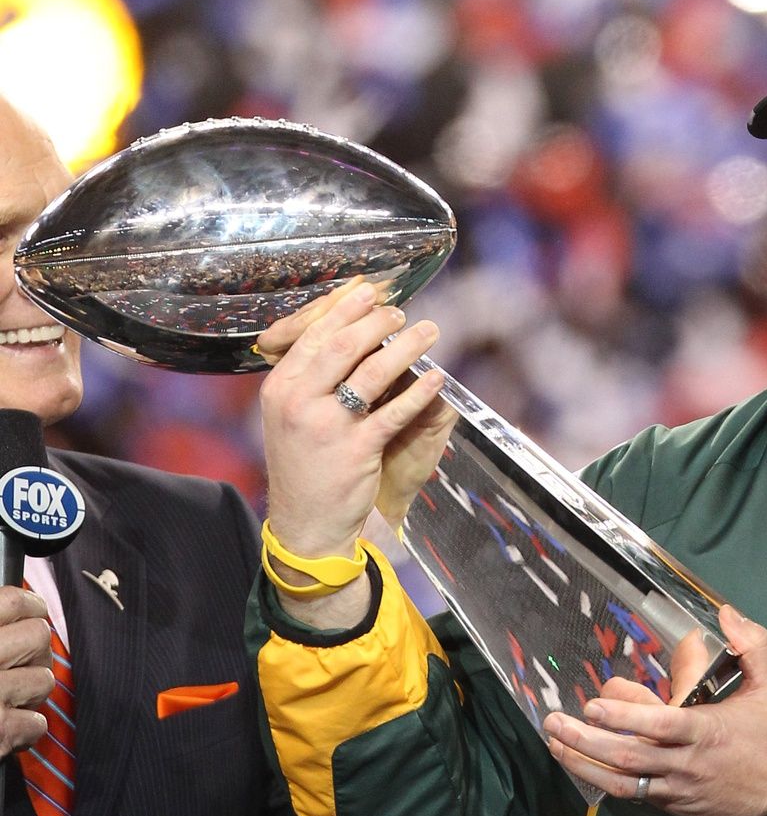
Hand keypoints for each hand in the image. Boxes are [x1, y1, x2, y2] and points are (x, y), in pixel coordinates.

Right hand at [0, 586, 54, 758]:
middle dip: (32, 653)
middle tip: (16, 666)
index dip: (31, 608)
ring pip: (44, 680)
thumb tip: (18, 608)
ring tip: (2, 700)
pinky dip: (23, 731)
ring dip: (28, 694)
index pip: (15, 602)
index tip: (32, 615)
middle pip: (38, 637)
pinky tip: (0, 730)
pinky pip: (37, 723)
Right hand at [258, 280, 446, 624]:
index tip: (369, 292)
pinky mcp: (356, 449)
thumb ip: (310, 378)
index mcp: (278, 389)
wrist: (306, 523)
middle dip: (376, 322)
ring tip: (429, 332)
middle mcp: (297, 402)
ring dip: (405, 347)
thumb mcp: (291, 416)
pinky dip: (420, 391)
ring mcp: (326, 426)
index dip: (345, 309)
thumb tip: (343, 331)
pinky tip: (437, 377)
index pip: (313, 335)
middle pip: (342, 346)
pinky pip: (395, 412)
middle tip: (402, 311)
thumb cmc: (305, 465)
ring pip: (372, 373)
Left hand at [543, 605, 766, 815]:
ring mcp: (677, 790)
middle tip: (552, 724)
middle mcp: (685, 764)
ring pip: (623, 782)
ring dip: (584, 765)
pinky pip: (635, 795)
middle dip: (585, 742)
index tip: (593, 705)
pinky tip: (584, 767)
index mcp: (707, 732)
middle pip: (629, 757)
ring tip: (554, 747)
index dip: (624, 717)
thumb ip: (752, 645)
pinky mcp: (675, 806)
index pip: (659, 725)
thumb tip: (726, 612)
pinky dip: (606, 781)